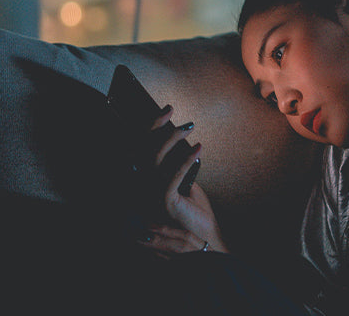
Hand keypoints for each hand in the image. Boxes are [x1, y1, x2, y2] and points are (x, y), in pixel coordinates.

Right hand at [141, 105, 228, 255]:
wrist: (205, 238)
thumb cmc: (196, 212)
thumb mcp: (186, 183)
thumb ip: (179, 167)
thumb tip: (181, 145)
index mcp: (147, 182)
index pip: (143, 150)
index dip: (151, 129)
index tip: (166, 111)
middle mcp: (144, 188)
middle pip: (144, 151)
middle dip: (157, 127)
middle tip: (172, 110)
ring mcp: (151, 196)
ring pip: (155, 160)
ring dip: (173, 139)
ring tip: (189, 128)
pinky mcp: (165, 203)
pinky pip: (173, 176)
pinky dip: (186, 160)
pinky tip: (198, 149)